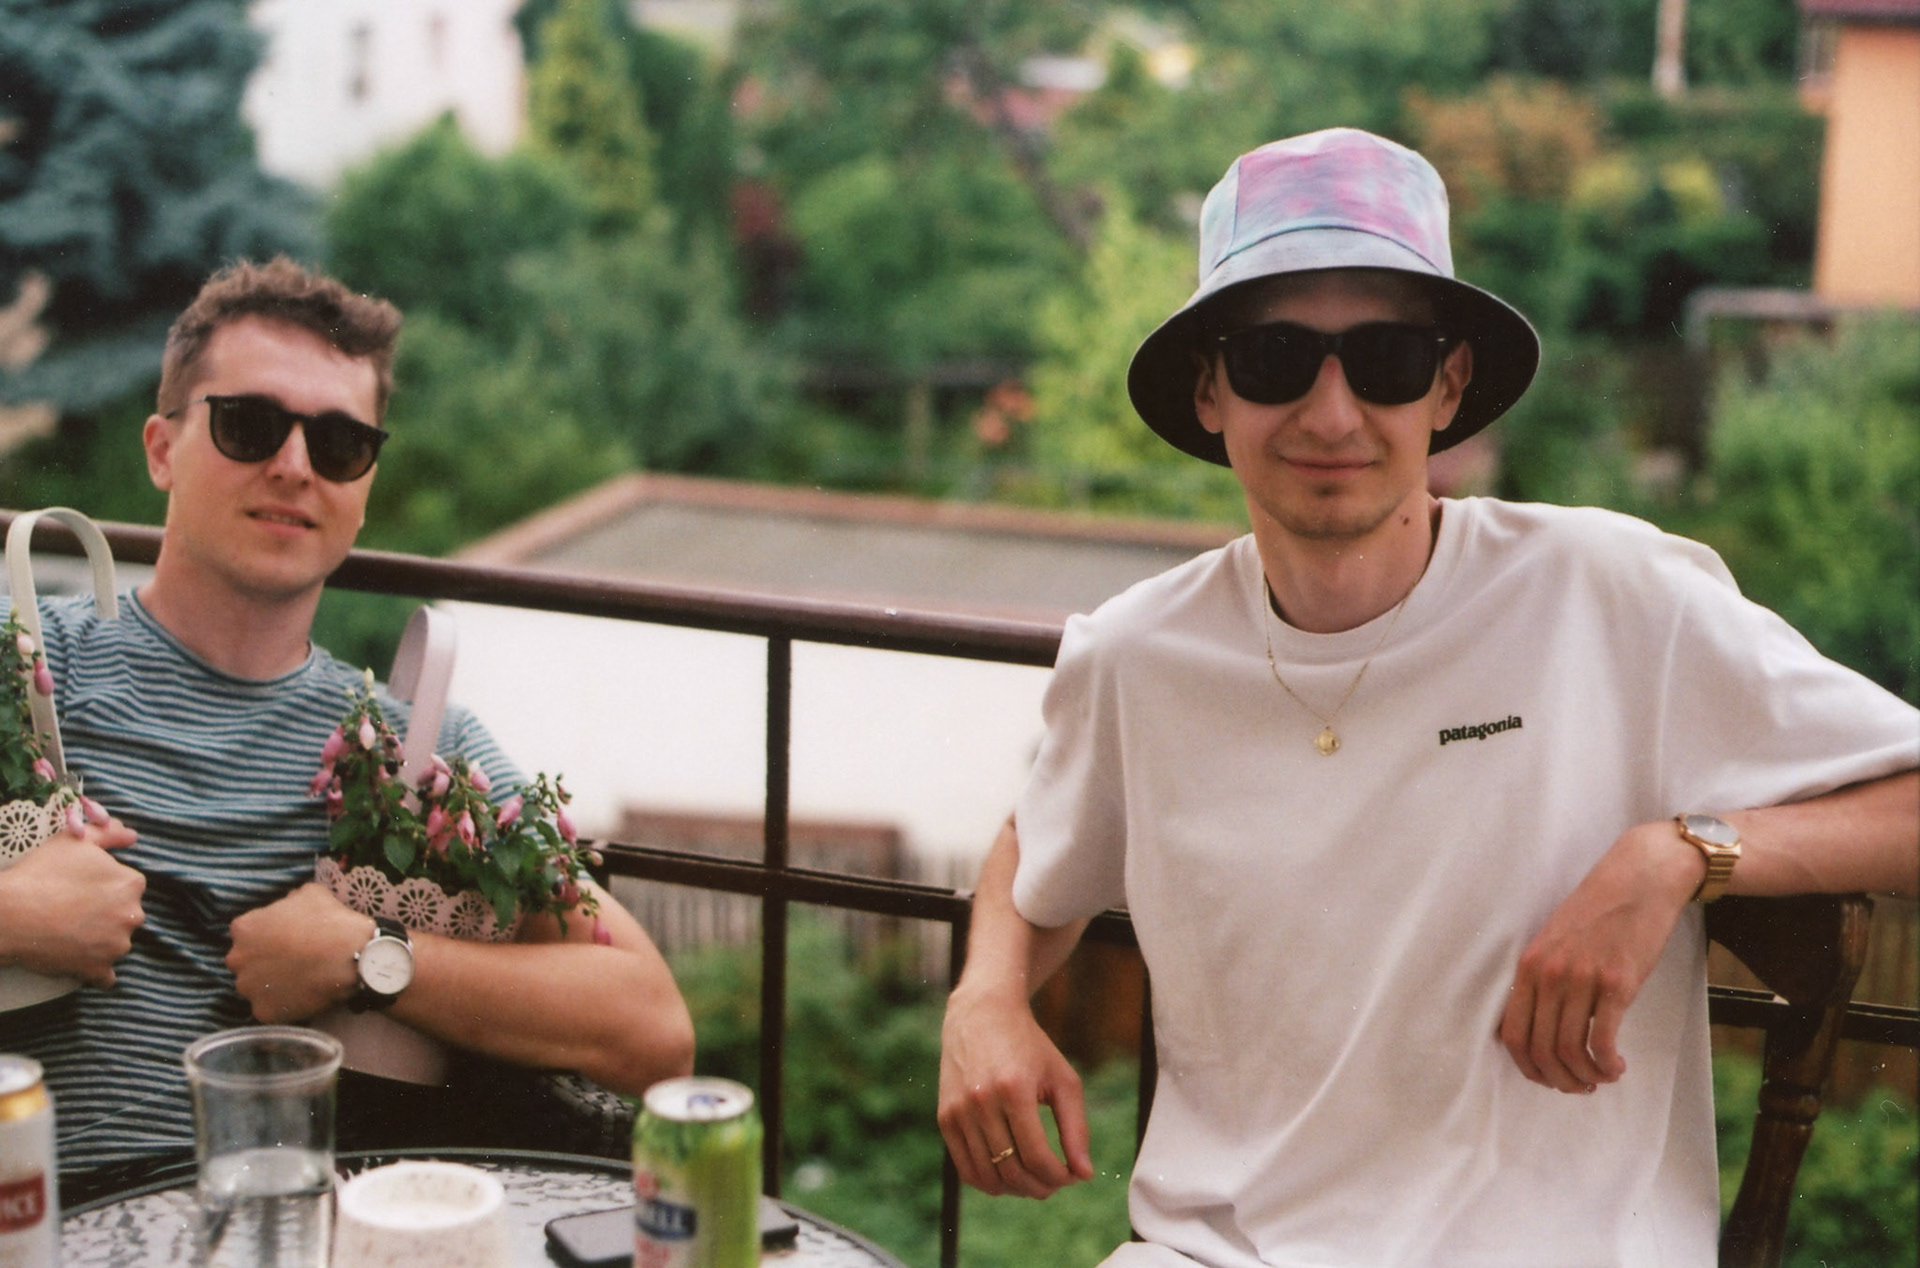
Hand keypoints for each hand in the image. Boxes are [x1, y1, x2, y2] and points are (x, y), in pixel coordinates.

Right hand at [0, 819, 142, 985]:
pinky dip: (96, 972)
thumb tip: (132, 835)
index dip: (103, 887)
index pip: (126, 887)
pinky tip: (80, 962)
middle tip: (72, 912)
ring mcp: (117, 945)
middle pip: (123, 915)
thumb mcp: (74, 841)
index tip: (81, 889)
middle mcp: (132, 915)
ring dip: (99, 942)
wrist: (10, 913)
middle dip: (104, 914)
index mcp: (132, 884)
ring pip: (115, 943)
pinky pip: (105, 977)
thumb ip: (108, 832)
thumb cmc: (41, 874)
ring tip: (68, 934)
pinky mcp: (98, 970)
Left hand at [227, 883, 369, 1022]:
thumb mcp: (312, 893)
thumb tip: (290, 903)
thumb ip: (291, 899)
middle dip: (264, 959)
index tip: (287, 936)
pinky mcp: (263, 1012)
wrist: (354, 958)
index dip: (269, 933)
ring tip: (300, 979)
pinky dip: (283, 1003)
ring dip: (272, 983)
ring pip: (256, 986)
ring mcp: (249, 988)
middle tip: (293, 958)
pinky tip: (303, 994)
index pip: (248, 931)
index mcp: (244, 928)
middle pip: (247, 960)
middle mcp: (238, 959)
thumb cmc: (331, 922)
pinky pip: (270, 1008)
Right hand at [937, 981, 1094, 1197]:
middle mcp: (981, 1101)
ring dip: (1016, 1189)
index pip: (1038, 1157)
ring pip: (988, 1176)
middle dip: (1040, 1187)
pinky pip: (965, 1168)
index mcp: (1015, 1090)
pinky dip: (988, 1182)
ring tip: (1033, 1181)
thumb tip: (1083, 1174)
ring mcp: (958, 1111)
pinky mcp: (944, 1117)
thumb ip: (1076, 1129)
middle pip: (1013, 1171)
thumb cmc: (1030, 1047)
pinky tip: (1007, 1177)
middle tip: (1055, 1183)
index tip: (1071, 1176)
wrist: (982, 1014)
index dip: (1059, 1177)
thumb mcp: (1062, 1079)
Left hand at [1499, 821, 1703, 1091]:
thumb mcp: (1555, 939)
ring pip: (1570, 1050)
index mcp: (1529, 965)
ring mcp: (1582, 979)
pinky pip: (1603, 1041)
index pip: (1512, 1032)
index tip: (1544, 1077)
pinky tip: (1616, 1068)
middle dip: (1556, 1079)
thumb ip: (1543, 977)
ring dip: (1584, 1077)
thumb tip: (1537, 1024)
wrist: (1639, 878)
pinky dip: (1607, 1065)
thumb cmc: (1598, 910)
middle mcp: (1550, 974)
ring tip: (1598, 1079)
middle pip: (1541, 1049)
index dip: (1526, 1066)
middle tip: (1575, 1087)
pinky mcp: (1617, 983)